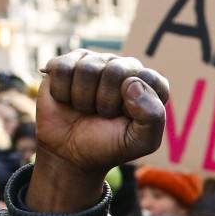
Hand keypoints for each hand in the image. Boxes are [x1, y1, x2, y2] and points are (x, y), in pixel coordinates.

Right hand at [28, 50, 169, 212]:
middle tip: (103, 115)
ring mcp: (95, 62)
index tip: (126, 118)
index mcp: (148, 85)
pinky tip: (67, 100)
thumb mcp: (140, 141)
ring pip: (86, 69)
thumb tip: (132, 83)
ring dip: (83, 99)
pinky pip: (62, 68)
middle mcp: (124, 68)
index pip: (149, 78)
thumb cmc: (108, 145)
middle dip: (105, 102)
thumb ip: (153, 116)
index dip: (135, 103)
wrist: (69, 153)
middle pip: (115, 71)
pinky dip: (61, 92)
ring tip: (86, 109)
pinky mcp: (66, 63)